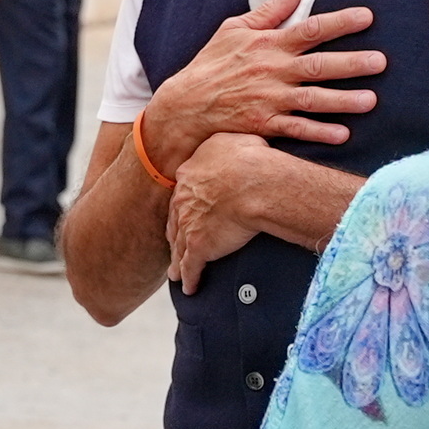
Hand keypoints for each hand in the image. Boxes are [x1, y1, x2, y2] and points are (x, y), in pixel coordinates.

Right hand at [145, 0, 384, 172]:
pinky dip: (318, 132)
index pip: (309, 30)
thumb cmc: (212, 63)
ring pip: (312, 99)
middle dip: (351, 64)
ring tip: (371, 101)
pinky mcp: (263, 124)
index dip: (339, 23)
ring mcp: (269, 99)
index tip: (367, 17)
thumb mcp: (234, 29)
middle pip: (318, 65)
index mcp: (268, 44)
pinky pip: (295, 129)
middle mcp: (272, 71)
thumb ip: (270, 11)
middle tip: (381, 62)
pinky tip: (342, 134)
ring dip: (342, 101)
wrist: (185, 104)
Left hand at [166, 132, 272, 293]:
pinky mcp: (200, 247)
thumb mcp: (233, 140)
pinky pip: (191, 267)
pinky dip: (190, 279)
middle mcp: (184, 200)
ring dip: (177, 260)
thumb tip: (232, 145)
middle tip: (175, 243)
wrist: (254, 182)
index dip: (185, 204)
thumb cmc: (251, 158)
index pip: (184, 192)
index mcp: (191, 174)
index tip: (187, 210)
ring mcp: (189, 225)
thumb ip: (226, 144)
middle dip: (175, 232)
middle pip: (176, 220)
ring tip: (175, 273)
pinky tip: (189, 288)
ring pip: (179, 246)